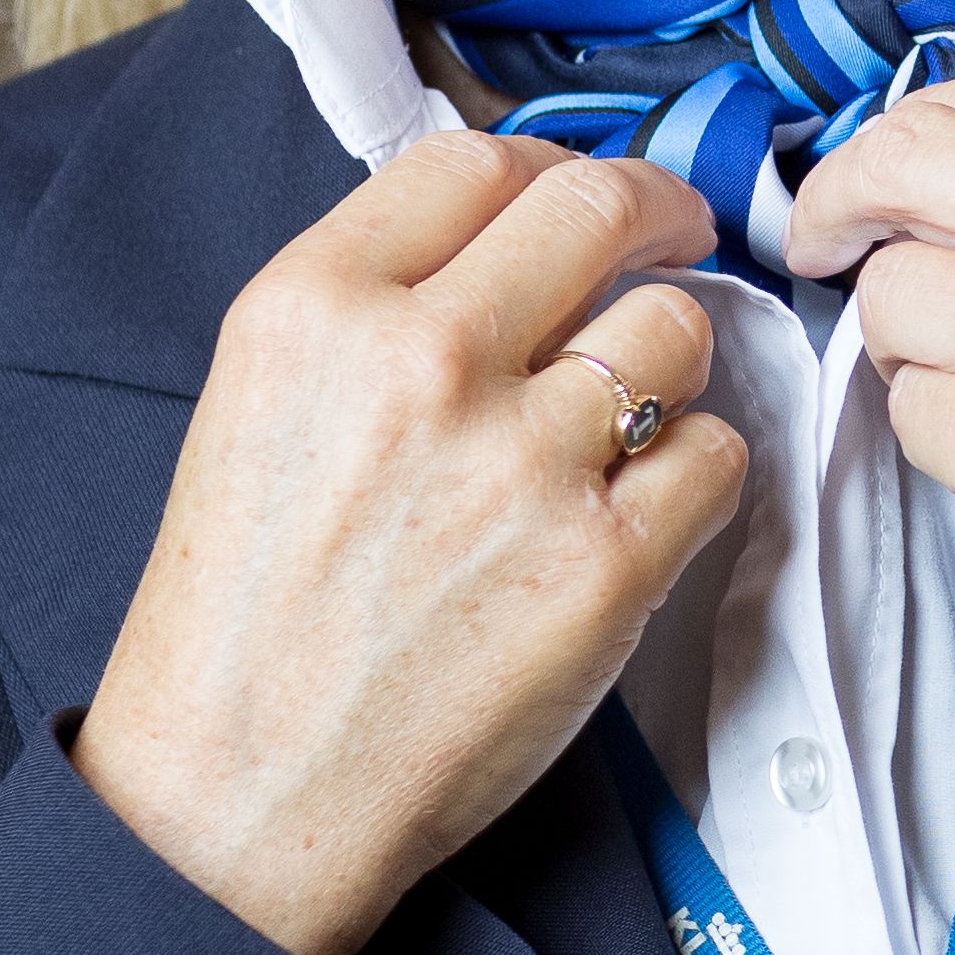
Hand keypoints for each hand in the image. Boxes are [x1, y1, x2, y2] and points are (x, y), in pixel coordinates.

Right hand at [77, 135, 750, 954]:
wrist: (240, 794)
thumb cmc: (246, 614)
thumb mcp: (259, 404)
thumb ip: (373, 305)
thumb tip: (510, 233)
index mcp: (315, 308)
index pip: (476, 159)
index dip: (553, 164)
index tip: (584, 195)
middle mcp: (421, 360)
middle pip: (597, 208)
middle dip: (654, 213)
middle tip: (673, 238)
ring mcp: (523, 460)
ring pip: (675, 326)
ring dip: (667, 358)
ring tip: (626, 411)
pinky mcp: (606, 562)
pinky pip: (715, 452)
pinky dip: (694, 469)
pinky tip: (639, 503)